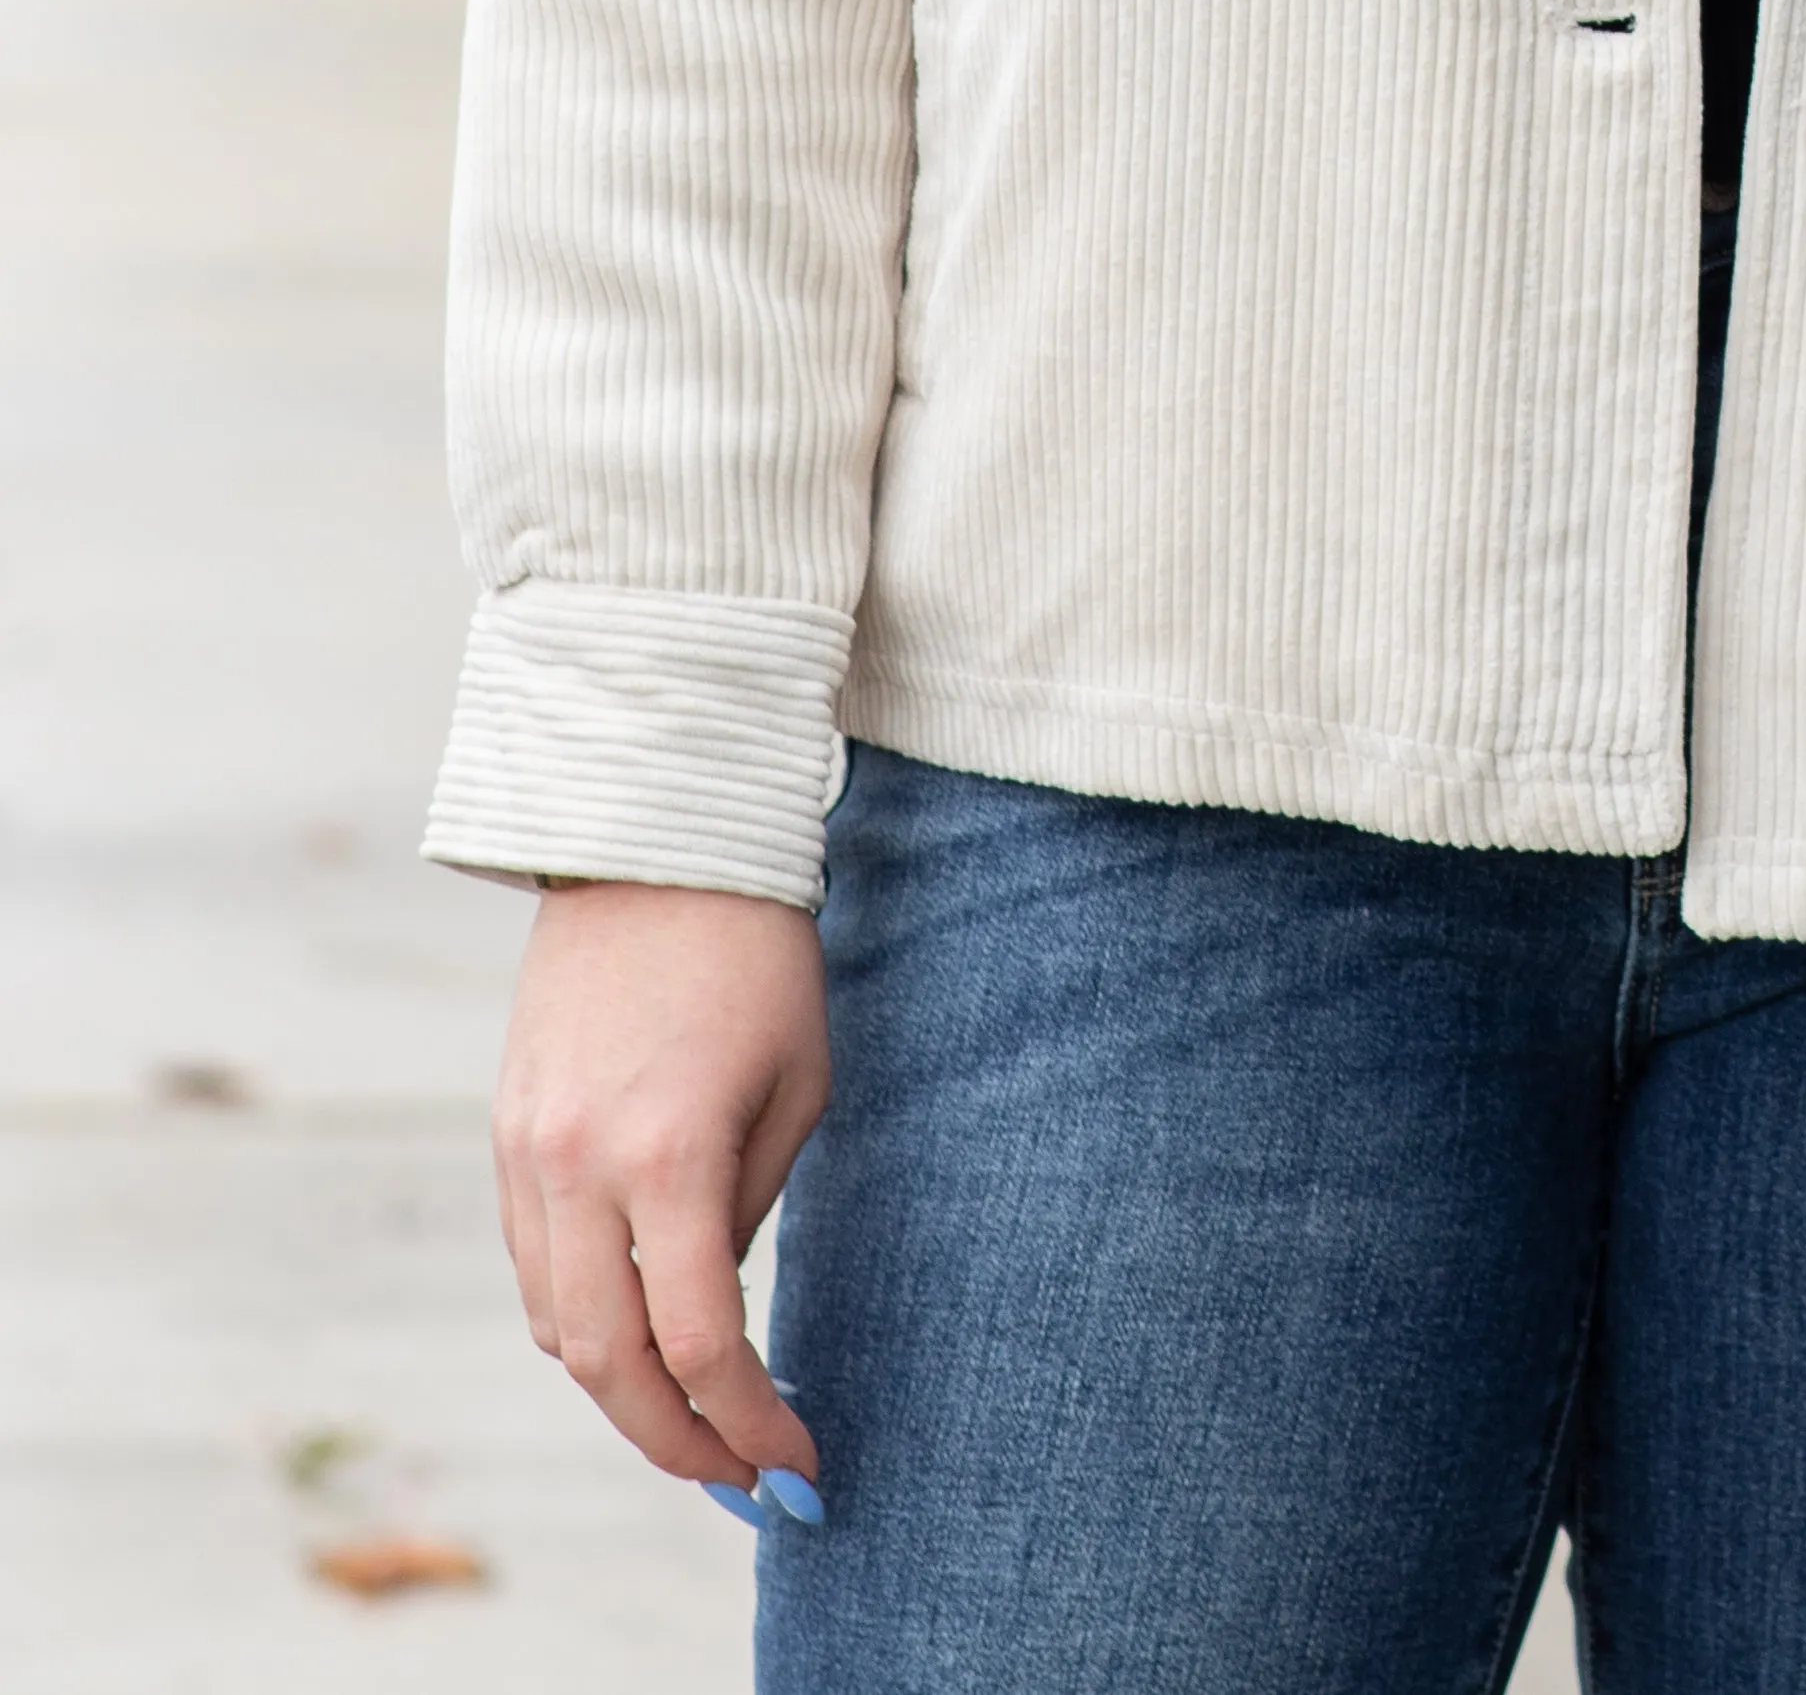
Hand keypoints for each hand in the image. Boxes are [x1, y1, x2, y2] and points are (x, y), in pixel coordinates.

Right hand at [494, 882, 831, 1507]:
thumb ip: (748, 1208)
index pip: (698, 1344)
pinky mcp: (504, 1131)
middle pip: (609, 1366)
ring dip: (623, 1389)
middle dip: (678, 1442)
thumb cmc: (757, 951)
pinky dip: (580, 1317)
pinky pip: (531, 1264)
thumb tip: (713, 1312)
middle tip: (742, 1477)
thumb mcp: (795, 1082)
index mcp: (668, 1153)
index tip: (796, 1461)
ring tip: (697, 1415)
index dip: (748, 1421)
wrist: (652, 834)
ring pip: (557, 1325)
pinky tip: (636, 1329)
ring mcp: (525, 1150)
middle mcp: (577, 1166)